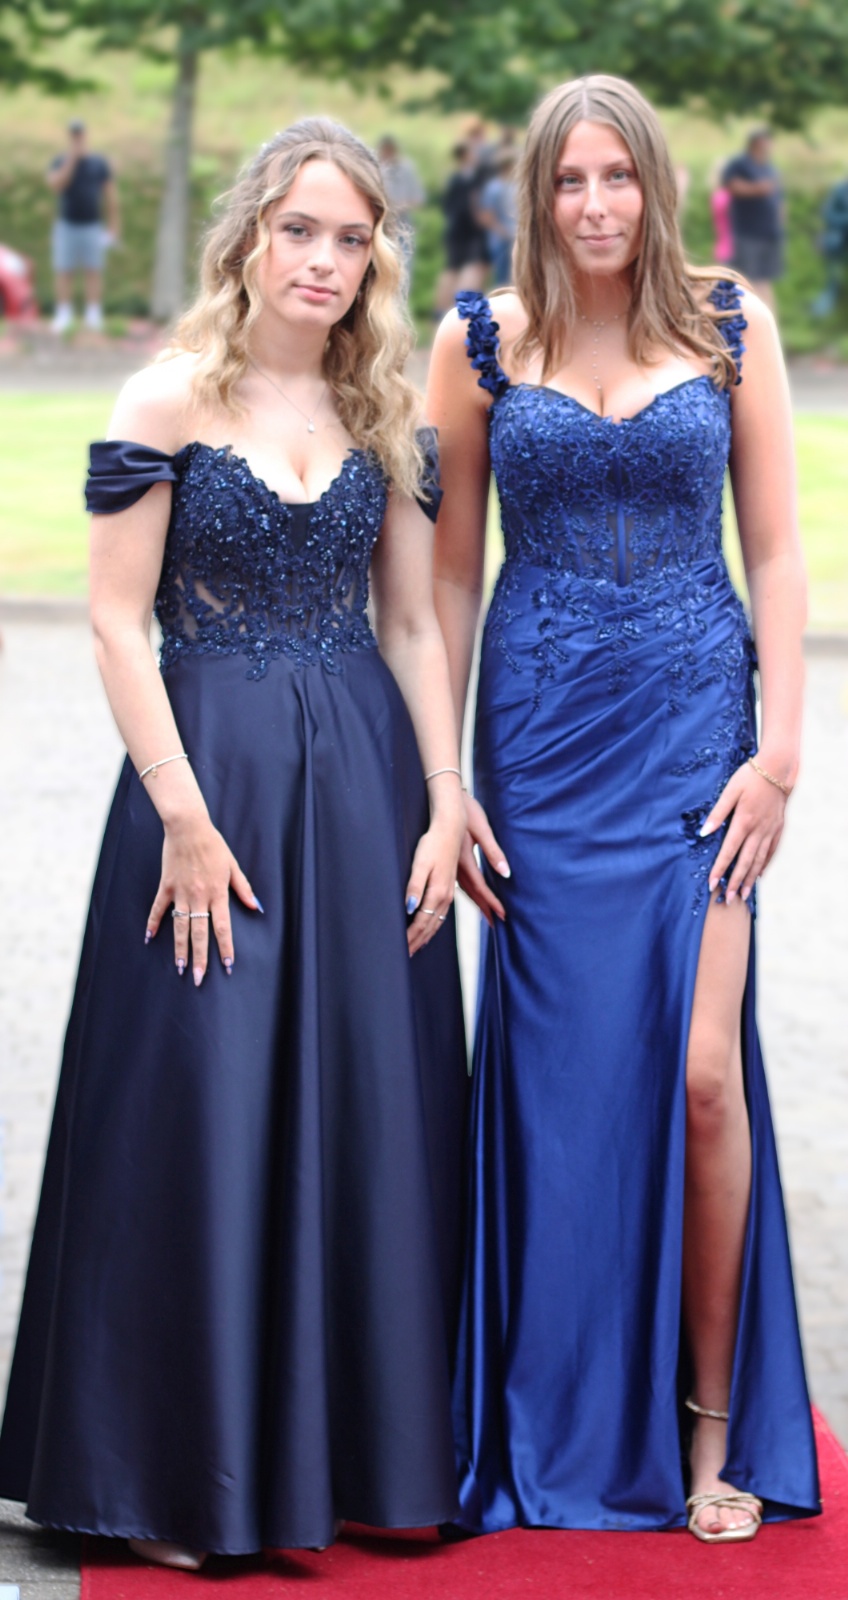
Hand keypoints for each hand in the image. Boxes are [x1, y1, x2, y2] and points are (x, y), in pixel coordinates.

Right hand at [145, 814, 260, 983]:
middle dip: (199, 958)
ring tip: (179, 968)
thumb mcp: (233, 865)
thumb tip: (256, 906)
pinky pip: (158, 908)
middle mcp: (199, 896)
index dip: (225, 947)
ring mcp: (180, 892)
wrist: (188, 827)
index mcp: (217, 892)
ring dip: (179, 949)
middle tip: (198, 978)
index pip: (222, 926)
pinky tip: (149, 938)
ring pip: (180, 926)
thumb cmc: (213, 845)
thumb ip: (243, 888)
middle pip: (199, 933)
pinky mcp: (166, 886)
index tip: (227, 965)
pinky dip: (153, 923)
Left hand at [405, 802, 464, 955]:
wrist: (450, 828)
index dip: (411, 937)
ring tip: (415, 948)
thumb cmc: (432, 843)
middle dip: (417, 942)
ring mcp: (449, 892)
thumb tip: (410, 909)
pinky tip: (429, 927)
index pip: (421, 922)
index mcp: (438, 893)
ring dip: (426, 936)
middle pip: (430, 926)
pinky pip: (441, 914)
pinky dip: (434, 926)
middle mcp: (445, 896)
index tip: (400, 949)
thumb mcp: (420, 863)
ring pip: (437, 922)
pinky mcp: (448, 887)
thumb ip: (414, 886)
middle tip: (405, 955)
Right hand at [457, 792, 510, 926]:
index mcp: (465, 860)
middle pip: (471, 894)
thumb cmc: (466, 810)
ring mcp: (449, 864)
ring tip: (486, 913)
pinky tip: (468, 894)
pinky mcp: (447, 860)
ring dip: (475, 903)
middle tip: (495, 923)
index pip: (481, 888)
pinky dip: (466, 892)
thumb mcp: (482, 830)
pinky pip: (457, 882)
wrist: (445, 798)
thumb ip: (493, 852)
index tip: (503, 916)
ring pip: (463, 890)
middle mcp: (456, 866)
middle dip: (485, 908)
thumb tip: (506, 873)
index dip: (492, 903)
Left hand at [700, 755, 789, 903]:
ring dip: (750, 879)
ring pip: (759, 860)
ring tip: (743, 895)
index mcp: (743, 822)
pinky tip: (759, 875)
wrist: (778, 769)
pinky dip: (764, 865)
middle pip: (745, 861)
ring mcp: (770, 830)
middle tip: (729, 899)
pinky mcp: (778, 828)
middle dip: (735, 881)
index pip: (729, 851)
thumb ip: (717, 813)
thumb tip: (703, 833)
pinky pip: (771, 851)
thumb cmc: (749, 777)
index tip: (712, 884)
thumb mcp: (729, 791)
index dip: (720, 869)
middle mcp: (758, 830)